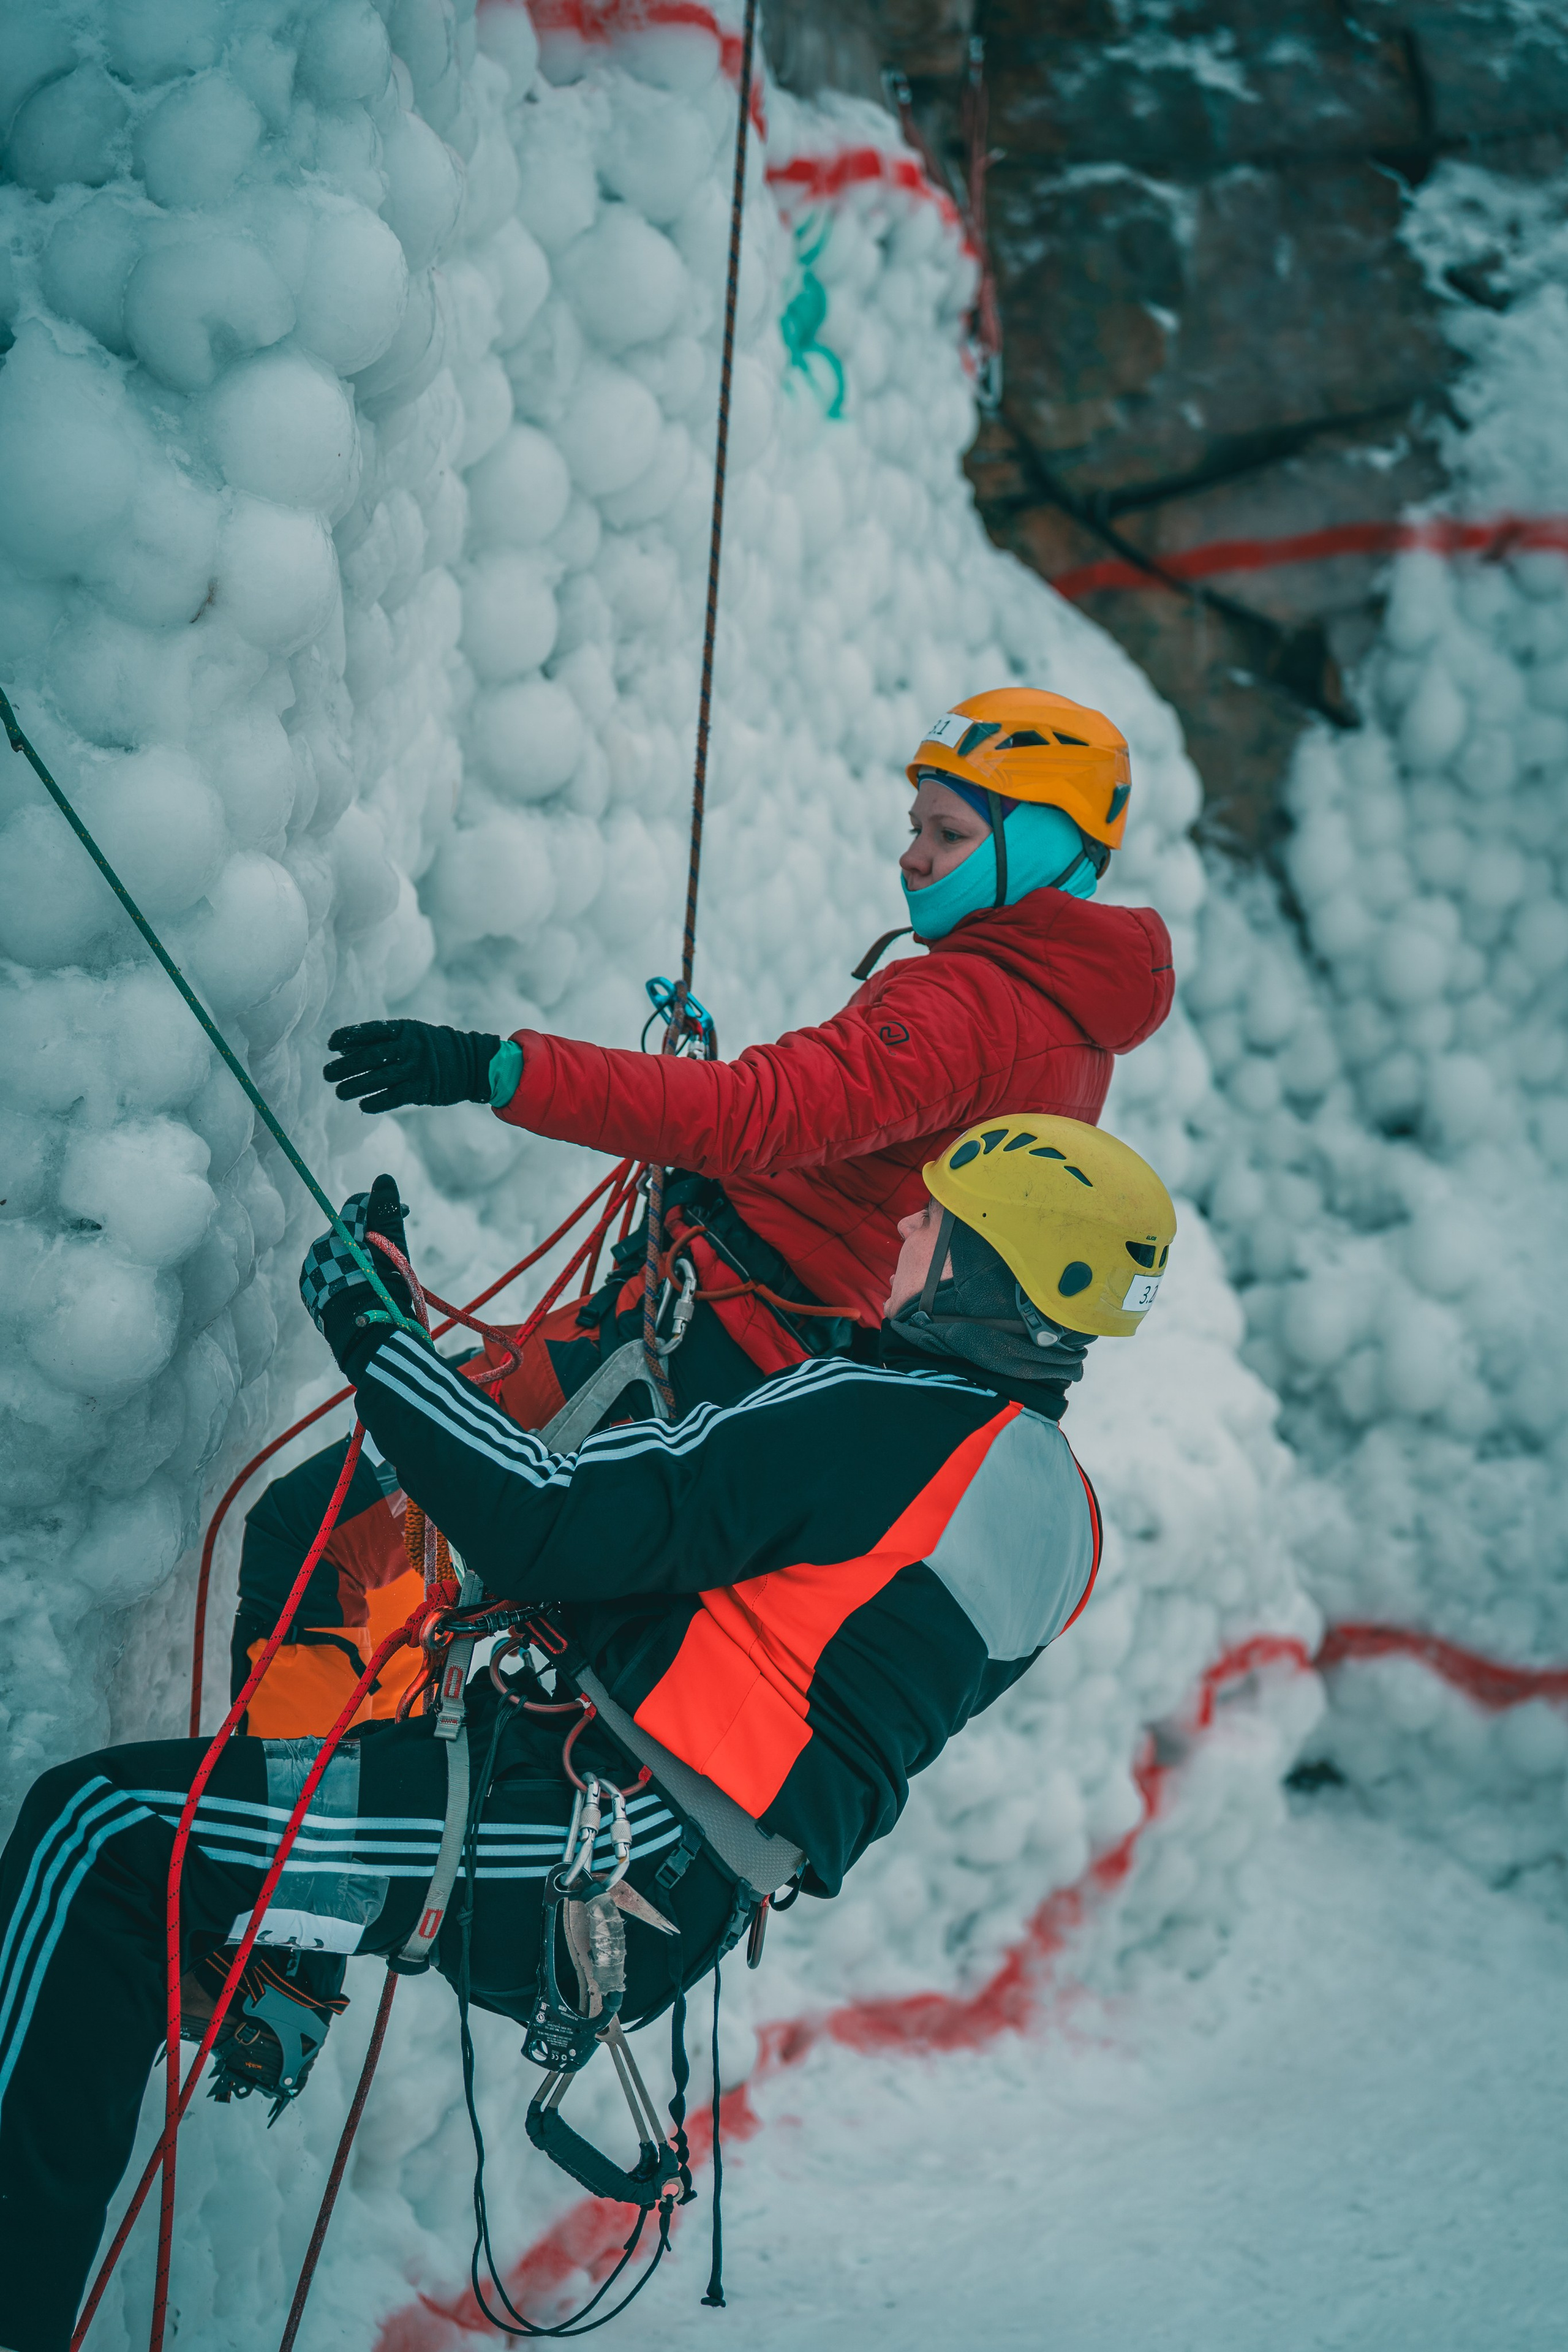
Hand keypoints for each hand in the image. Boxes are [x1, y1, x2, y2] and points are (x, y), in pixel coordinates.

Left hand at [299, 1175, 415, 1371]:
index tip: (405, 1214)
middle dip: (370, 1235)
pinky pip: (329, 1271)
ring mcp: (311, 1270)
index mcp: (339, 1234)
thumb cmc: (383, 1292)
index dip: (383, 1206)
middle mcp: (319, 1248)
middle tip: (391, 1254)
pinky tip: (360, 1285)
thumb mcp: (391, 1250)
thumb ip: (386, 1212)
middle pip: (349, 1230)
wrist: (363, 1336)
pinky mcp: (308, 1289)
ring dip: (357, 1255)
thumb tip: (383, 1177)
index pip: (358, 1204)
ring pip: (339, 1251)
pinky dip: (345, 1272)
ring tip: (377, 1276)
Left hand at [324, 1021, 501, 1113]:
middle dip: (345, 1066)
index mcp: (405, 1029)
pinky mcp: (424, 1088)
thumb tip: (344, 1050)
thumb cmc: (432, 1049)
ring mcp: (418, 1067)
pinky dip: (377, 1102)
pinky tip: (362, 1106)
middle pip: (370, 1056)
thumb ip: (381, 1041)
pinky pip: (395, 1096)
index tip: (330, 1045)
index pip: (370, 1031)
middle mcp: (410, 1046)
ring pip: (379, 1078)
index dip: (348, 1037)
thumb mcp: (411, 1035)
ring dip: (355, 1086)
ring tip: (339, 1092)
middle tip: (326, 1074)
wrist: (472, 1063)